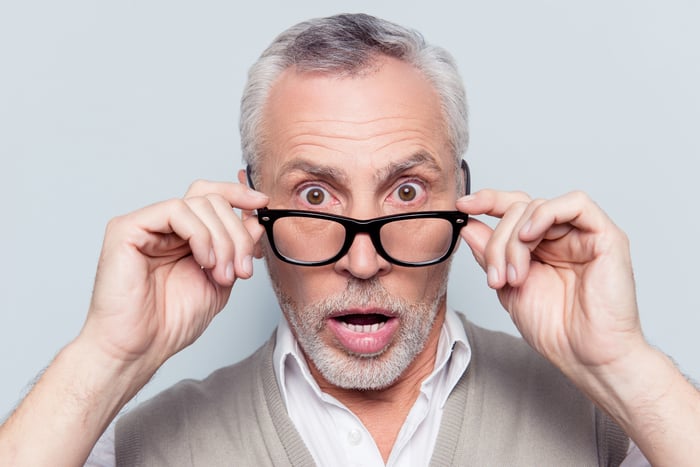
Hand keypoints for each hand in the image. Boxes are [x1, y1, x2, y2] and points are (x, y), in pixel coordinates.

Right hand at [80, 180, 268, 376]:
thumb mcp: (220, 281)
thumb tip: (254, 220)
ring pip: (198, 203)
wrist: (141, 349)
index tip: (263, 203)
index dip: (237, 194)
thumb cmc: (171, 322)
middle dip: (237, 233)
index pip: (210, 196)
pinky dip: (200, 234)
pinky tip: (204, 261)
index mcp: (183, 235)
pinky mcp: (127, 229)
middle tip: (242, 269)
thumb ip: (236, 249)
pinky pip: (175, 210)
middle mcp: (163, 226)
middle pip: (211, 200)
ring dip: (222, 239)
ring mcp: (145, 226)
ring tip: (222, 274)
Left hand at [457, 190, 644, 375]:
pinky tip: (530, 237)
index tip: (462, 206)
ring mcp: (584, 234)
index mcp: (540, 246)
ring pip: (539, 206)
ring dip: (515, 238)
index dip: (488, 201)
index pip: (513, 209)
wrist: (585, 356)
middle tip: (496, 276)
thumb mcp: (507, 287)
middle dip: (498, 241)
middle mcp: (562, 236)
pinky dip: (545, 214)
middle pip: (520, 208)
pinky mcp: (607, 236)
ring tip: (514, 274)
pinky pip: (577, 203)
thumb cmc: (553, 329)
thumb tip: (468, 226)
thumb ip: (489, 255)